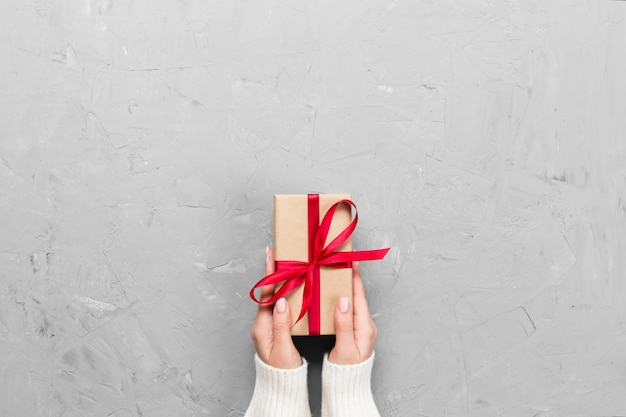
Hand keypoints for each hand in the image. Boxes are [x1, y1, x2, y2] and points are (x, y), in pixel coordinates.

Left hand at [250, 247, 301, 368]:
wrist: (281, 384)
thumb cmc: (282, 370)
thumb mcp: (283, 349)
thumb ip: (281, 324)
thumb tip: (281, 301)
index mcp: (262, 326)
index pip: (266, 293)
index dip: (270, 272)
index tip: (270, 254)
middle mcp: (262, 322)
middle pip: (269, 290)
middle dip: (275, 270)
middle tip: (280, 251)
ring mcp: (268, 324)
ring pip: (275, 295)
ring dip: (281, 279)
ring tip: (288, 262)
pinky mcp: (275, 326)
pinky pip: (280, 303)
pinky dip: (286, 291)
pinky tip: (294, 284)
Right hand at [328, 262, 376, 364]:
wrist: (347, 387)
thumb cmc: (346, 372)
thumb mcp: (345, 349)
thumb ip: (344, 325)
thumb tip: (344, 301)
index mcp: (365, 327)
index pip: (359, 296)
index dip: (354, 277)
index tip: (350, 260)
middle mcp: (364, 324)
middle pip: (356, 295)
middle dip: (348, 278)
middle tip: (339, 261)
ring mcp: (359, 327)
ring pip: (351, 301)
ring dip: (343, 286)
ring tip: (334, 272)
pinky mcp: (352, 330)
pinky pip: (346, 309)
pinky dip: (339, 298)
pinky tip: (330, 293)